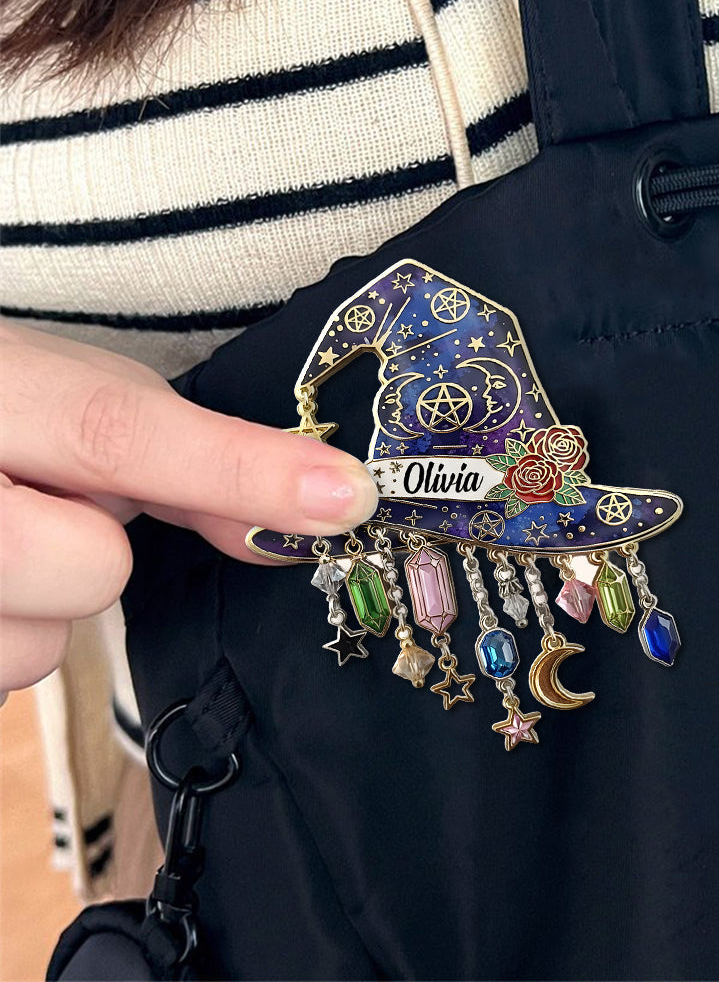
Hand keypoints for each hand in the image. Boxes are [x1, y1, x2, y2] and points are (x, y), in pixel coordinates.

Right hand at [0, 321, 377, 691]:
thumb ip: (196, 461)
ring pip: (30, 650)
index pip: (119, 432)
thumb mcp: (78, 404)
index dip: (243, 472)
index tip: (347, 497)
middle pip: (83, 567)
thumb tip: (318, 506)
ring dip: (37, 612)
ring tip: (3, 548)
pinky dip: (4, 636)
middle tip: (56, 514)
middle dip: (93, 556)